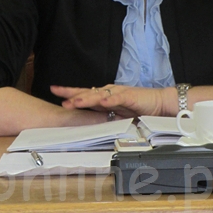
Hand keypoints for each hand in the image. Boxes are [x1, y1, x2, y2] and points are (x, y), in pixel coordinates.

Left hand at [51, 84, 170, 118]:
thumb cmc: (138, 108)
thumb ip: (103, 115)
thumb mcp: (116, 114)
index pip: (83, 93)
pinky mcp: (129, 96)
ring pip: (99, 95)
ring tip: (75, 101)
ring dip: (86, 98)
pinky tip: (102, 101)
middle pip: (87, 92)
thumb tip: (88, 122)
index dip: (69, 92)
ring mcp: (118, 93)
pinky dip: (110, 99)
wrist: (158, 104)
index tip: (54, 90)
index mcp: (104, 97)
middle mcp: (108, 92)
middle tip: (58, 96)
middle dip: (72, 95)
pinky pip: (118, 98)